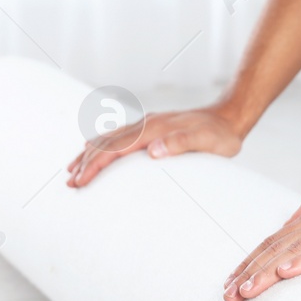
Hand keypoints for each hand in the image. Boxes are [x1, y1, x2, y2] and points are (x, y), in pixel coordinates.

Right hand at [66, 106, 244, 187]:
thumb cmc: (220, 135)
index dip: (96, 165)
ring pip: (109, 138)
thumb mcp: (206, 141)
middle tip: (70, 184)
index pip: (116, 149)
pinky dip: (101, 143)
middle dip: (85, 163)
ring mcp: (147, 125)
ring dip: (89, 154)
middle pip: (106, 144)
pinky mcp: (151, 128)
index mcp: (154, 130)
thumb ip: (180, 144)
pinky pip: (118, 135)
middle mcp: (146, 125)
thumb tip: (152, 151)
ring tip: (72, 169)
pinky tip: (92, 147)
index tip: (81, 181)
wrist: (230, 117)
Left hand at [223, 193, 300, 300]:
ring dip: (269, 271)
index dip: (250, 262)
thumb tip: (291, 258)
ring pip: (297, 248)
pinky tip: (288, 272)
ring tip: (249, 290)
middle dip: (250, 271)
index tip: (231, 284)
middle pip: (278, 246)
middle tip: (229, 295)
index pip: (275, 240)